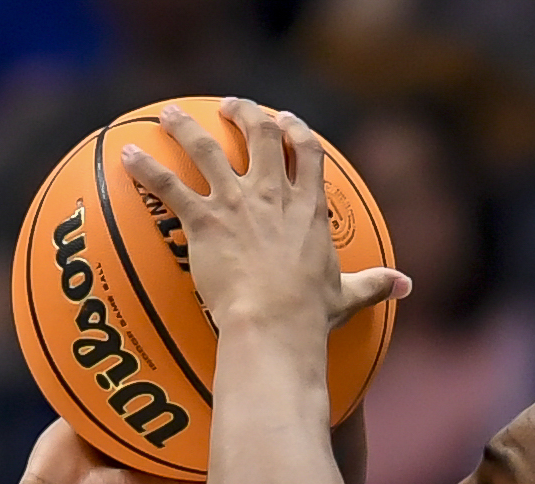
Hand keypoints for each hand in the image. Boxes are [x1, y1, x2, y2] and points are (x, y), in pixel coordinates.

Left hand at [121, 100, 404, 339]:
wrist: (275, 325)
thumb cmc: (310, 317)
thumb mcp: (347, 297)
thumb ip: (375, 284)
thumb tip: (407, 286)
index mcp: (307, 209)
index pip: (305, 153)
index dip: (294, 132)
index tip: (284, 121)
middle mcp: (272, 196)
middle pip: (259, 136)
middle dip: (244, 114)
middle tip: (230, 107)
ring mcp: (237, 204)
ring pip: (208, 149)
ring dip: (186, 127)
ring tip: (170, 114)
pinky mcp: (204, 222)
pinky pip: (169, 186)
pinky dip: (146, 169)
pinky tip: (127, 156)